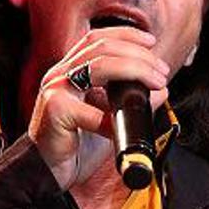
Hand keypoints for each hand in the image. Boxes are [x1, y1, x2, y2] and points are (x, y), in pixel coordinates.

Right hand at [27, 26, 171, 189]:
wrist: (47, 172)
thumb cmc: (75, 146)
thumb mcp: (108, 119)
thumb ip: (130, 103)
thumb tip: (161, 91)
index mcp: (71, 71)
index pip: (97, 39)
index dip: (125, 35)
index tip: (151, 43)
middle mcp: (61, 74)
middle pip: (102, 48)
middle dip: (138, 56)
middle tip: (161, 71)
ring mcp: (56, 90)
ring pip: (99, 67)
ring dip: (134, 71)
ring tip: (155, 84)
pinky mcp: (55, 111)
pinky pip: (92, 112)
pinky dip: (113, 119)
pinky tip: (123, 127)